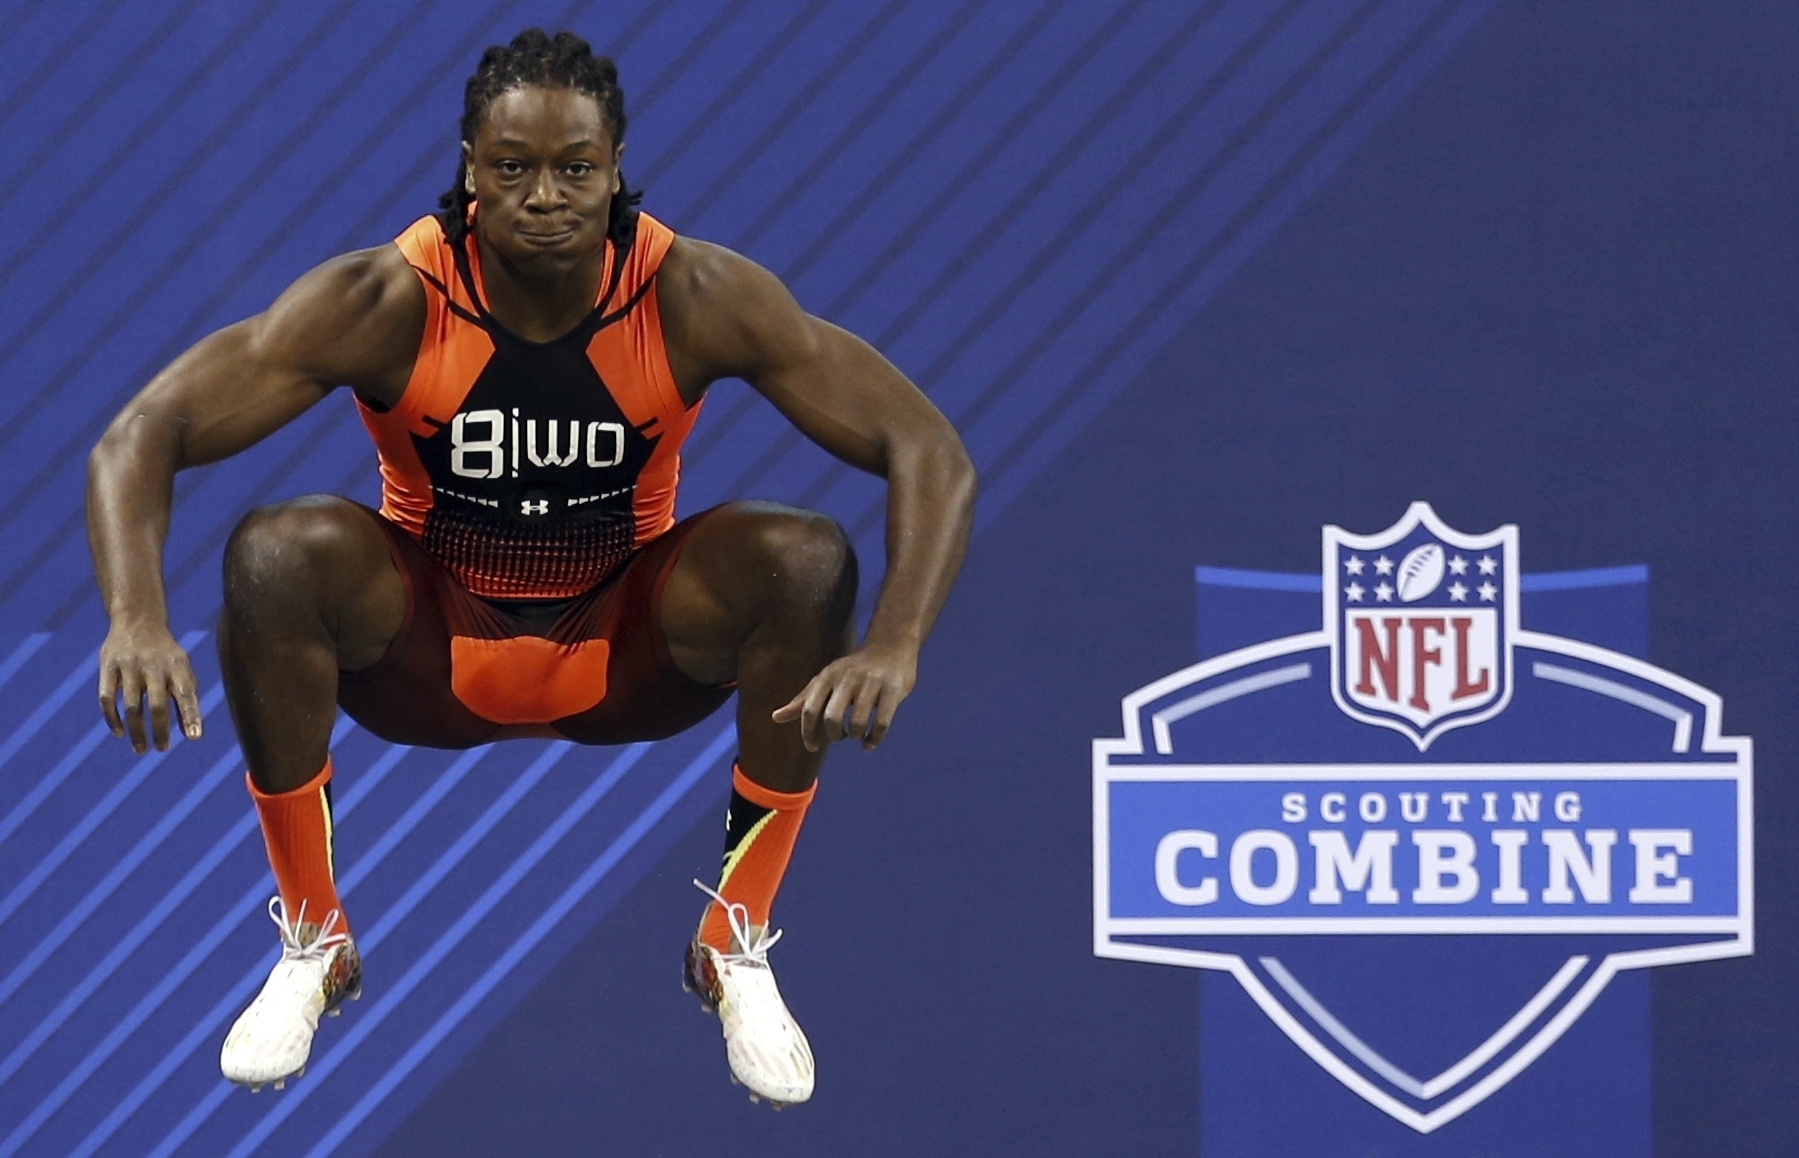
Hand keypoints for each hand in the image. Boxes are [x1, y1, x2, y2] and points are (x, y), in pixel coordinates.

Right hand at [98, 619, 202, 752]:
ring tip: (142, 749)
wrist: (138, 619)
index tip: (195, 737)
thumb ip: (186, 697)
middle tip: (161, 749)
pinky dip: (112, 718)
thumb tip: (192, 734)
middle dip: (160, 730)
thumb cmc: (165, 654)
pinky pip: (107, 698)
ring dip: (137, 730)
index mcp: (177, 666)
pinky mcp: (107, 666)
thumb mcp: (181, 668)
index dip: (191, 715)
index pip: (186, 693)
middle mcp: (154, 666)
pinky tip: (119, 732)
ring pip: (132, 705)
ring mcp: (129, 665)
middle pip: (157, 703)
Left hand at [772, 643, 917, 751]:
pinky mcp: (893, 689)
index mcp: (828, 676)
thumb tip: (775, 718)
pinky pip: (882, 722)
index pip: (809, 710)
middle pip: (832, 717)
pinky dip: (874, 738)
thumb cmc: (853, 670)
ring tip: (857, 735)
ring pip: (858, 722)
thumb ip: (803, 700)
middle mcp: (848, 677)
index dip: (808, 733)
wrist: (890, 647)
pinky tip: (869, 743)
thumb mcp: (826, 680)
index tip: (812, 747)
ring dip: (855, 735)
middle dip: (834, 734)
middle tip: (839, 736)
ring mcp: (872, 683)